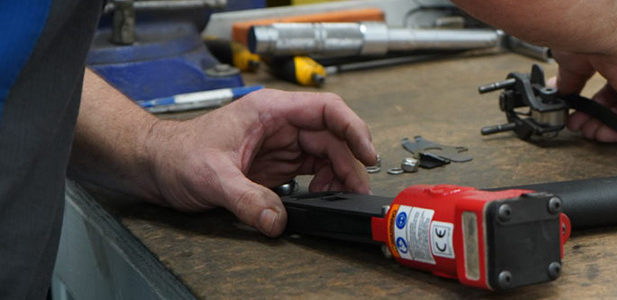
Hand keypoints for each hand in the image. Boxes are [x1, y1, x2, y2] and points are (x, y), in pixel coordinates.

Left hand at [142, 89, 377, 236]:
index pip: (326, 109)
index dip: (353, 128)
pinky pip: (314, 171)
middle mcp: (280, 124)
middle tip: (356, 190)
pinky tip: (322, 198)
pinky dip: (325, 185)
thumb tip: (276, 220)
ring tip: (340, 198)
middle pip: (332, 136)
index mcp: (270, 110)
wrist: (157, 166)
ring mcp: (281, 143)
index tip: (366, 152)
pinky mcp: (278, 163)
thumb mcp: (212, 177)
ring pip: (327, 154)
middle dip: (348, 163)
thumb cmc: (177, 154)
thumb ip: (246, 199)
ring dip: (339, 176)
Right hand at [553, 36, 616, 142]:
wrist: (603, 29)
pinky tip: (605, 132)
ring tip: (587, 130)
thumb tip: (560, 93)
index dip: (594, 106)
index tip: (574, 113)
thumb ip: (570, 82)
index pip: (612, 90)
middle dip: (597, 120)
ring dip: (608, 127)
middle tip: (577, 124)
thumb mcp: (574, 64)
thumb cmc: (590, 35)